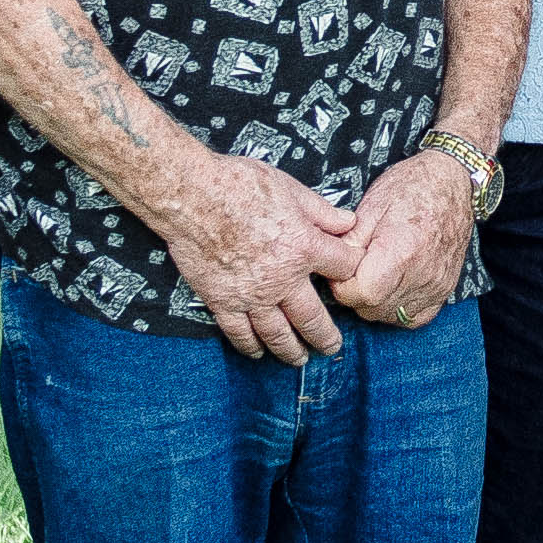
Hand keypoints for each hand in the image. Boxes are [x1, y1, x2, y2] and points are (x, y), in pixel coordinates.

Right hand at [170, 149, 364, 362]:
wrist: (191, 195)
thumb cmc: (238, 184)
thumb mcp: (290, 188)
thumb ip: (321, 211)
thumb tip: (347, 222)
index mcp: (304, 247)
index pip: (344, 268)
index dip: (351, 269)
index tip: (349, 274)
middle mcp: (282, 278)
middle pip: (313, 318)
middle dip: (326, 336)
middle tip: (333, 348)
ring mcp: (251, 295)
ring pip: (278, 334)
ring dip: (292, 350)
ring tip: (301, 358)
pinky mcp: (222, 301)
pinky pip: (240, 333)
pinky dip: (250, 346)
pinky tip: (257, 352)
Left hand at [331, 152, 476, 329]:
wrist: (452, 182)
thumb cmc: (411, 187)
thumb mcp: (371, 205)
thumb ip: (349, 243)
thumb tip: (332, 269)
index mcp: (402, 250)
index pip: (361, 293)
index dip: (342, 285)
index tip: (342, 268)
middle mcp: (423, 274)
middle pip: (373, 308)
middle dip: (355, 293)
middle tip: (356, 267)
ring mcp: (437, 285)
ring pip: (389, 315)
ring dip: (374, 302)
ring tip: (373, 273)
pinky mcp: (445, 290)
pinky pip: (413, 317)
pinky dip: (397, 308)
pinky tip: (391, 287)